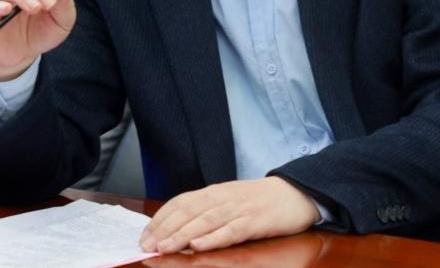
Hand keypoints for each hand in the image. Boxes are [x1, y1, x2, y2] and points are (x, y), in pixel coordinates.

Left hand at [140, 177, 320, 253]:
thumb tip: (178, 230)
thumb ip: (206, 212)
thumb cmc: (259, 200)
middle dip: (165, 229)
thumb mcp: (229, 201)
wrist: (294, 193)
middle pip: (188, 212)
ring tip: (165, 247)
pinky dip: (213, 238)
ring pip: (205, 221)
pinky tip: (199, 245)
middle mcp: (223, 198)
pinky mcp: (254, 221)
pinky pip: (230, 230)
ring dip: (182, 235)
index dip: (161, 219)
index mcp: (214, 192)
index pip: (181, 203)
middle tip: (146, 245)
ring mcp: (238, 209)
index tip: (144, 235)